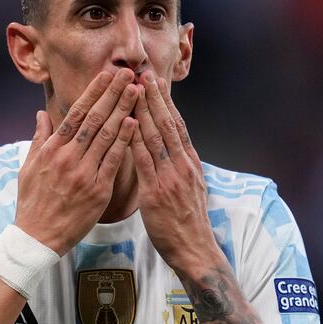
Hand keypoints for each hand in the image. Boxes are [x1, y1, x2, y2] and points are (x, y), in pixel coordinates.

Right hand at [15, 69, 139, 254]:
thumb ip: (38, 139)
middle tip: (129, 73)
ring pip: (106, 135)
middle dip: (113, 93)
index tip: (107, 75)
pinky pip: (113, 161)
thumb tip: (41, 115)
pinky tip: (134, 123)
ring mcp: (83, 173)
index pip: (76, 113)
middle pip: (94, 118)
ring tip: (137, 90)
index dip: (93, 92)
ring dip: (123, 109)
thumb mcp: (28, 167)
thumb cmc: (33, 202)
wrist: (37, 238)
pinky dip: (124, 140)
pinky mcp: (97, 190)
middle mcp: (67, 157)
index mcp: (51, 149)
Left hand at [129, 71, 217, 270]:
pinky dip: (136, 141)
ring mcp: (170, 177)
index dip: (166, 102)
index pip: (177, 125)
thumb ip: (178, 167)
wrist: (195, 249)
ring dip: (144, 111)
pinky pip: (144, 162)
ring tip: (134, 89)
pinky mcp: (156, 192)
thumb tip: (170, 150)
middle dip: (154, 97)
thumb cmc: (188, 222)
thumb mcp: (190, 188)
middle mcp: (182, 165)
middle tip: (143, 74)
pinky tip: (128, 125)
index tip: (155, 82)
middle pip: (167, 124)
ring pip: (156, 137)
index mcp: (189, 163)